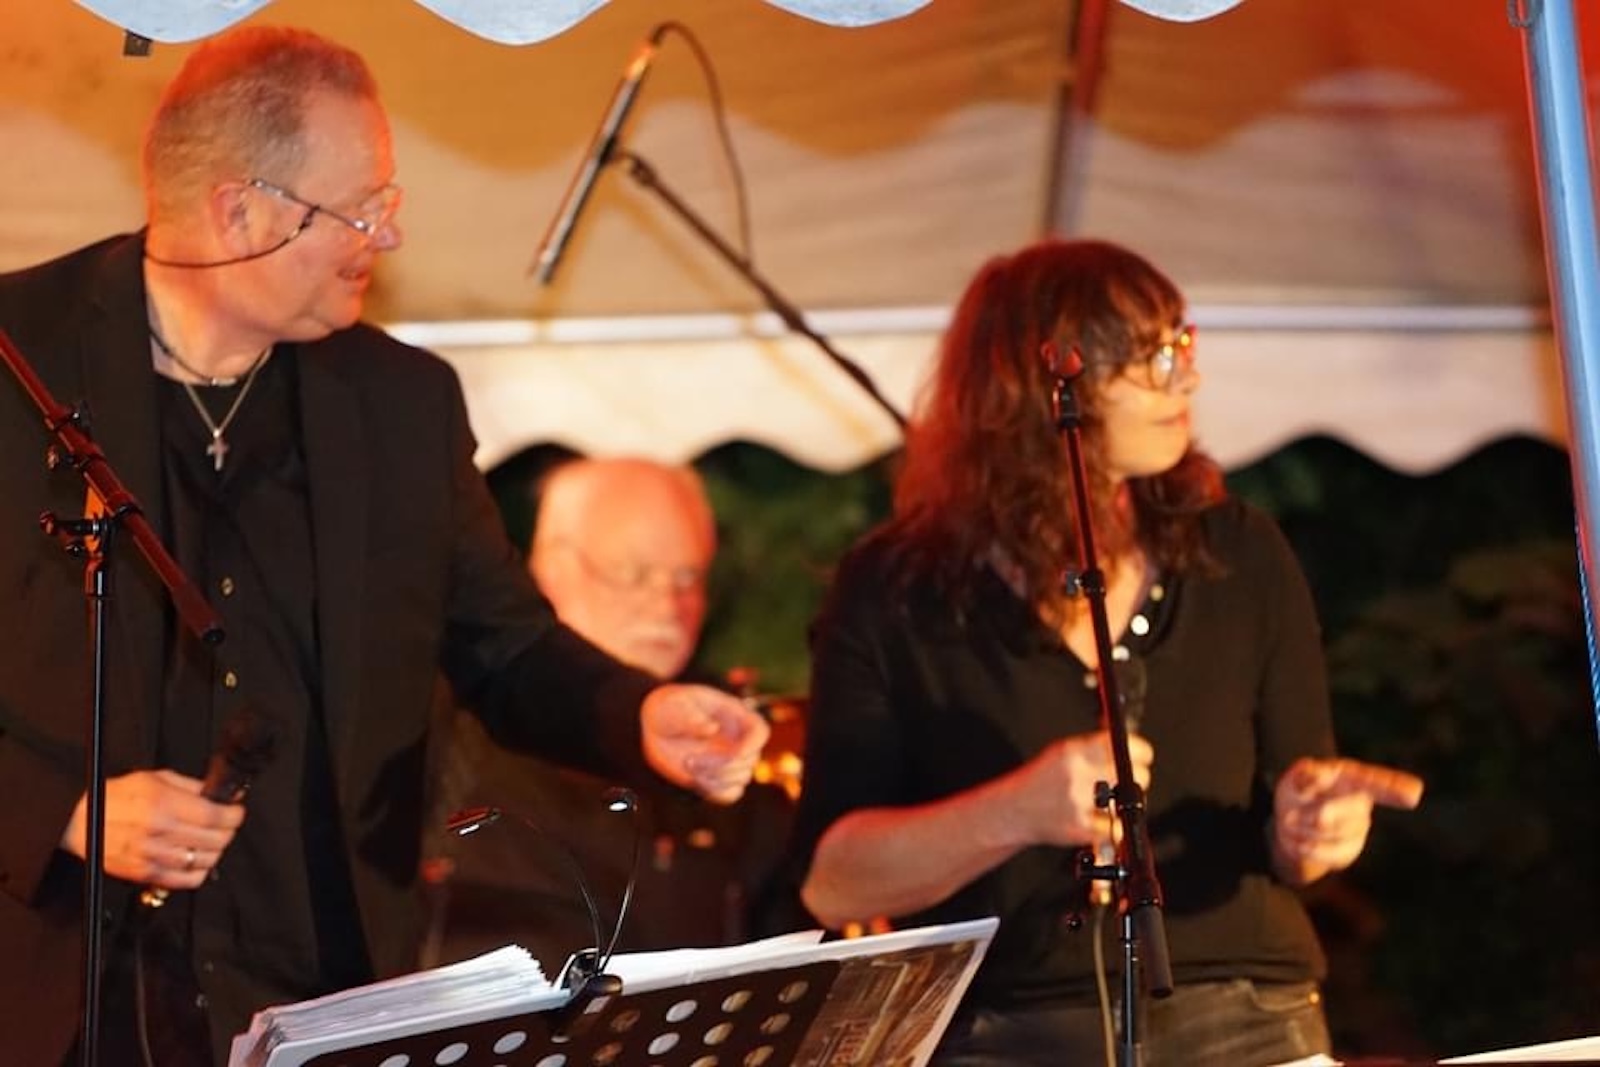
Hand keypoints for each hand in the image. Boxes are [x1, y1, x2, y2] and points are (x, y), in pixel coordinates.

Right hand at [58, 769, 246, 889]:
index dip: (234, 814)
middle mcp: (158, 832)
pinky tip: (197, 858)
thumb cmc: (115, 798)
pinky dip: (200, 870)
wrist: (81, 823)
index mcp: (161, 804)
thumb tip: (221, 793)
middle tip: (226, 823)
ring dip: (216, 850)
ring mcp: (151, 856)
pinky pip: (188, 880)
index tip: (236, 811)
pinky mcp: (145, 874)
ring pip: (205, 861)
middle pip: (215, 839)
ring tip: (211, 840)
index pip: (214, 816)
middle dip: (228, 830)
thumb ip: (191, 787)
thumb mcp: (154, 779)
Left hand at [641, 684, 769, 803]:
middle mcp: (738, 739)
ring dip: (715, 778)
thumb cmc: (669, 708)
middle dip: (722, 764)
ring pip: (741, 779)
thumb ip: (690, 716)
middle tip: (689, 760)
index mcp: (735, 715)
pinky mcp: (718, 779)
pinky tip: (695, 780)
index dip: (753, 744)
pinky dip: (715, 792)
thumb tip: (712, 729)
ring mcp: (730, 760)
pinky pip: (729, 794)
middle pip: (750, 760)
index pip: (759, 731)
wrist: (657, 727)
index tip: (736, 753)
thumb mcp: (673, 705)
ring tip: (688, 765)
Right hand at [1007, 730, 1154, 851]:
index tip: (1144, 755)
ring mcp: (1077, 803)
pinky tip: (1104, 818)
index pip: (1119, 745)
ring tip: (1114, 799)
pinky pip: (1115, 826)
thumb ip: (1092, 748)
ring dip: (1127, 801)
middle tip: (1128, 780)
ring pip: (1127, 801)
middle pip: (1132, 773)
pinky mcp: (1079, 828)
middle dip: (1138, 777)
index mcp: (1070, 752)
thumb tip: (1128, 744)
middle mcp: (1075, 775)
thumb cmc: (1041, 781)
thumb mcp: (1061, 753)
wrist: (1013, 811)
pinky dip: (1114, 824)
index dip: (1140, 750)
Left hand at [1272, 757, 1420, 882]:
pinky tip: (1297, 841)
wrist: (1291, 822)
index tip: (1414, 794)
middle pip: (1352, 811)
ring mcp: (1358, 828)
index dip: (1394, 787)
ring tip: (1289, 821)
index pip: (1375, 782)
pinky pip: (1330, 855)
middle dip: (1325, 813)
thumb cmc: (1298, 792)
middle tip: (1291, 816)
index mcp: (1351, 777)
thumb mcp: (1295, 778)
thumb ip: (1305, 776)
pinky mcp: (1349, 851)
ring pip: (1334, 834)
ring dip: (1304, 829)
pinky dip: (1306, 848)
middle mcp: (1361, 802)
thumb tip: (1313, 775)